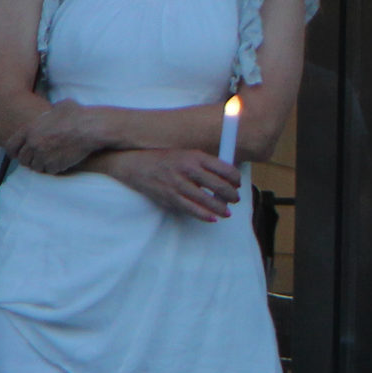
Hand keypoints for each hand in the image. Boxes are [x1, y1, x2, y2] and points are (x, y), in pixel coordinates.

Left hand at [10, 100, 111, 174]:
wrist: (91, 128)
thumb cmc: (78, 114)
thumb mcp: (59, 106)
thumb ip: (50, 113)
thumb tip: (55, 110)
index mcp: (30, 129)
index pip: (11, 146)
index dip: (14, 152)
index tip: (18, 155)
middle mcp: (34, 143)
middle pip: (23, 159)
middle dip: (30, 160)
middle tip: (38, 159)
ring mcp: (44, 155)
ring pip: (36, 167)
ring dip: (42, 165)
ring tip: (50, 161)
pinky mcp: (56, 165)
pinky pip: (50, 171)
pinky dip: (54, 169)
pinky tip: (61, 163)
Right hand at [100, 148, 241, 219]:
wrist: (134, 163)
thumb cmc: (164, 158)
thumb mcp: (185, 154)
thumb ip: (203, 163)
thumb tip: (226, 175)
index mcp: (195, 156)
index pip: (225, 169)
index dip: (235, 179)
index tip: (238, 184)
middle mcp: (188, 169)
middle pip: (219, 186)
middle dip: (232, 195)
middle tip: (235, 199)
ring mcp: (178, 184)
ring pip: (207, 200)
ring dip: (221, 208)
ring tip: (227, 212)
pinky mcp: (169, 197)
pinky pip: (192, 209)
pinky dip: (205, 215)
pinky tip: (213, 218)